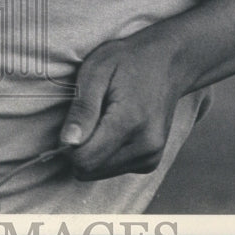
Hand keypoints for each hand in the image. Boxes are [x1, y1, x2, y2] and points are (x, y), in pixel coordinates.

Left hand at [59, 29, 189, 180]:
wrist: (167, 63)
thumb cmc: (127, 61)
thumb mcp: (96, 72)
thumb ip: (83, 108)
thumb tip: (67, 142)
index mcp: (129, 123)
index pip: (85, 159)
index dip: (68, 144)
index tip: (71, 122)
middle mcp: (145, 147)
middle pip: (91, 170)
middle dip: (79, 148)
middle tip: (86, 117)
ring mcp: (151, 157)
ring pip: (100, 173)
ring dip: (92, 152)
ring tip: (102, 119)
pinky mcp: (151, 162)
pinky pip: (114, 169)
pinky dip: (106, 154)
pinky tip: (113, 129)